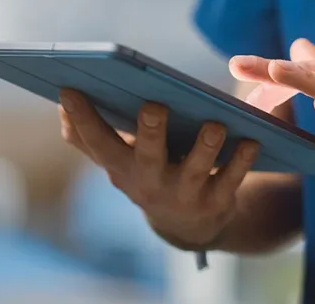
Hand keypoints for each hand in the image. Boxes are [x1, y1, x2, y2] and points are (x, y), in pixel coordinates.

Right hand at [59, 93, 257, 248]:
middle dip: (150, 132)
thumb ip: (89, 135)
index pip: (96, 143)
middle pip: (147, 156)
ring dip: (205, 146)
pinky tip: (251, 141)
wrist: (188, 224)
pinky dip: (242, 160)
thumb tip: (62, 102)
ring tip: (215, 124)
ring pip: (195, 169)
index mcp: (122, 167)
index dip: (82, 119)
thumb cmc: (150, 173)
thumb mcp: (118, 160)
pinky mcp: (216, 202)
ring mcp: (184, 194)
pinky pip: (231, 179)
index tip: (70, 90)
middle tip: (153, 106)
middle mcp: (150, 182)